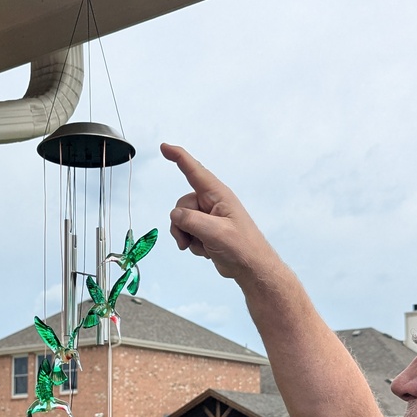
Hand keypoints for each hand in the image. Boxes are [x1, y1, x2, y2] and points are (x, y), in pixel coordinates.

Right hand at [161, 143, 272, 282]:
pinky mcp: (206, 230)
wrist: (251, 268)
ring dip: (186, 236)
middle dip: (181, 224)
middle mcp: (212, 202)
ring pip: (182, 220)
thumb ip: (191, 220)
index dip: (179, 157)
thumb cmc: (242, 248)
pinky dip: (192, 243)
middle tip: (189, 241)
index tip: (165, 148)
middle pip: (182, 205)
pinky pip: (188, 232)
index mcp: (218, 195)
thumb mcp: (215, 233)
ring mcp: (209, 217)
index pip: (195, 171)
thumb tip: (175, 215)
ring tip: (202, 246)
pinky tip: (206, 249)